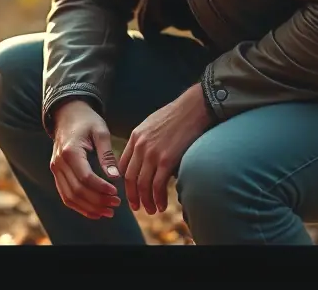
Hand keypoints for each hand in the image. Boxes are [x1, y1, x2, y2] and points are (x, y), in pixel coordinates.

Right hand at [49, 100, 121, 219]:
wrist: (67, 114)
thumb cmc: (87, 121)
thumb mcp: (101, 132)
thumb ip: (107, 155)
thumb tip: (115, 177)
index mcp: (71, 151)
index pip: (85, 177)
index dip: (101, 188)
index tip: (116, 193)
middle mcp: (59, 162)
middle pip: (77, 190)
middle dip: (98, 201)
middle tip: (117, 204)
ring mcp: (55, 169)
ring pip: (70, 197)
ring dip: (89, 208)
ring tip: (108, 212)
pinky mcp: (56, 173)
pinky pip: (65, 195)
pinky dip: (79, 206)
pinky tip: (95, 212)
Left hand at [119, 84, 211, 214]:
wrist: (193, 108)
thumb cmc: (177, 116)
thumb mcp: (152, 124)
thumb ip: (146, 141)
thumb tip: (148, 158)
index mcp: (135, 137)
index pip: (123, 166)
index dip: (125, 182)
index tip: (131, 192)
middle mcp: (140, 146)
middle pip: (130, 178)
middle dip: (132, 196)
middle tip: (137, 207)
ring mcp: (152, 153)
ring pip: (143, 185)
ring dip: (146, 201)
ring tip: (151, 210)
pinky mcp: (166, 159)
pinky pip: (157, 185)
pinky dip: (158, 198)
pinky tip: (162, 205)